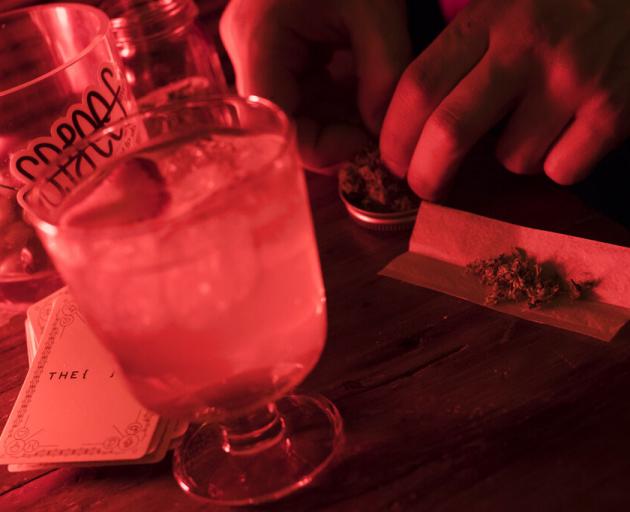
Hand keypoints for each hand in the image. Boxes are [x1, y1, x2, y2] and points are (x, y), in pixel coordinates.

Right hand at [220, 0, 410, 169]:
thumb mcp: (376, 11)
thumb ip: (384, 78)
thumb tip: (383, 137)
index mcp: (259, 38)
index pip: (280, 128)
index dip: (325, 149)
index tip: (371, 145)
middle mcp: (246, 51)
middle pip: (285, 124)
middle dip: (336, 136)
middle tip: (381, 137)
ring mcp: (258, 51)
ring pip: (295, 113)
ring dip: (338, 121)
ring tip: (377, 112)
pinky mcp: (275, 49)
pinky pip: (302, 92)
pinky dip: (335, 101)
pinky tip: (363, 92)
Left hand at [381, 0, 629, 199]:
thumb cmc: (565, 1)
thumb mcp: (506, 1)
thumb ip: (464, 46)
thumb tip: (410, 113)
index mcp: (490, 17)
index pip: (419, 85)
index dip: (395, 135)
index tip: (392, 160)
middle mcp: (527, 47)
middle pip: (450, 131)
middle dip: (427, 173)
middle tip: (424, 187)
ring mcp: (574, 80)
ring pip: (513, 159)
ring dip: (513, 155)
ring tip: (535, 122)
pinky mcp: (616, 110)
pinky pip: (561, 170)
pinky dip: (559, 162)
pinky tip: (572, 130)